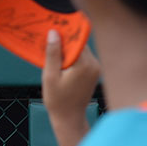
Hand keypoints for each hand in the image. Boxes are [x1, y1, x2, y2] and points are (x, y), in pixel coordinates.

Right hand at [40, 29, 101, 143]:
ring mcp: (96, 68)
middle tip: (50, 38)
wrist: (70, 119)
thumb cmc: (58, 100)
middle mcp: (94, 64)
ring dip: (68, 49)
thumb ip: (53, 54)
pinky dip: (73, 56)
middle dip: (65, 40)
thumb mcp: (50, 76)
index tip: (52, 26)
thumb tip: (54, 33)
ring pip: (81, 49)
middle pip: (79, 43)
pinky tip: (61, 62)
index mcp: (84, 64)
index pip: (75, 38)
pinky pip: (83, 57)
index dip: (64, 32)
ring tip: (54, 52)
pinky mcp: (95, 71)